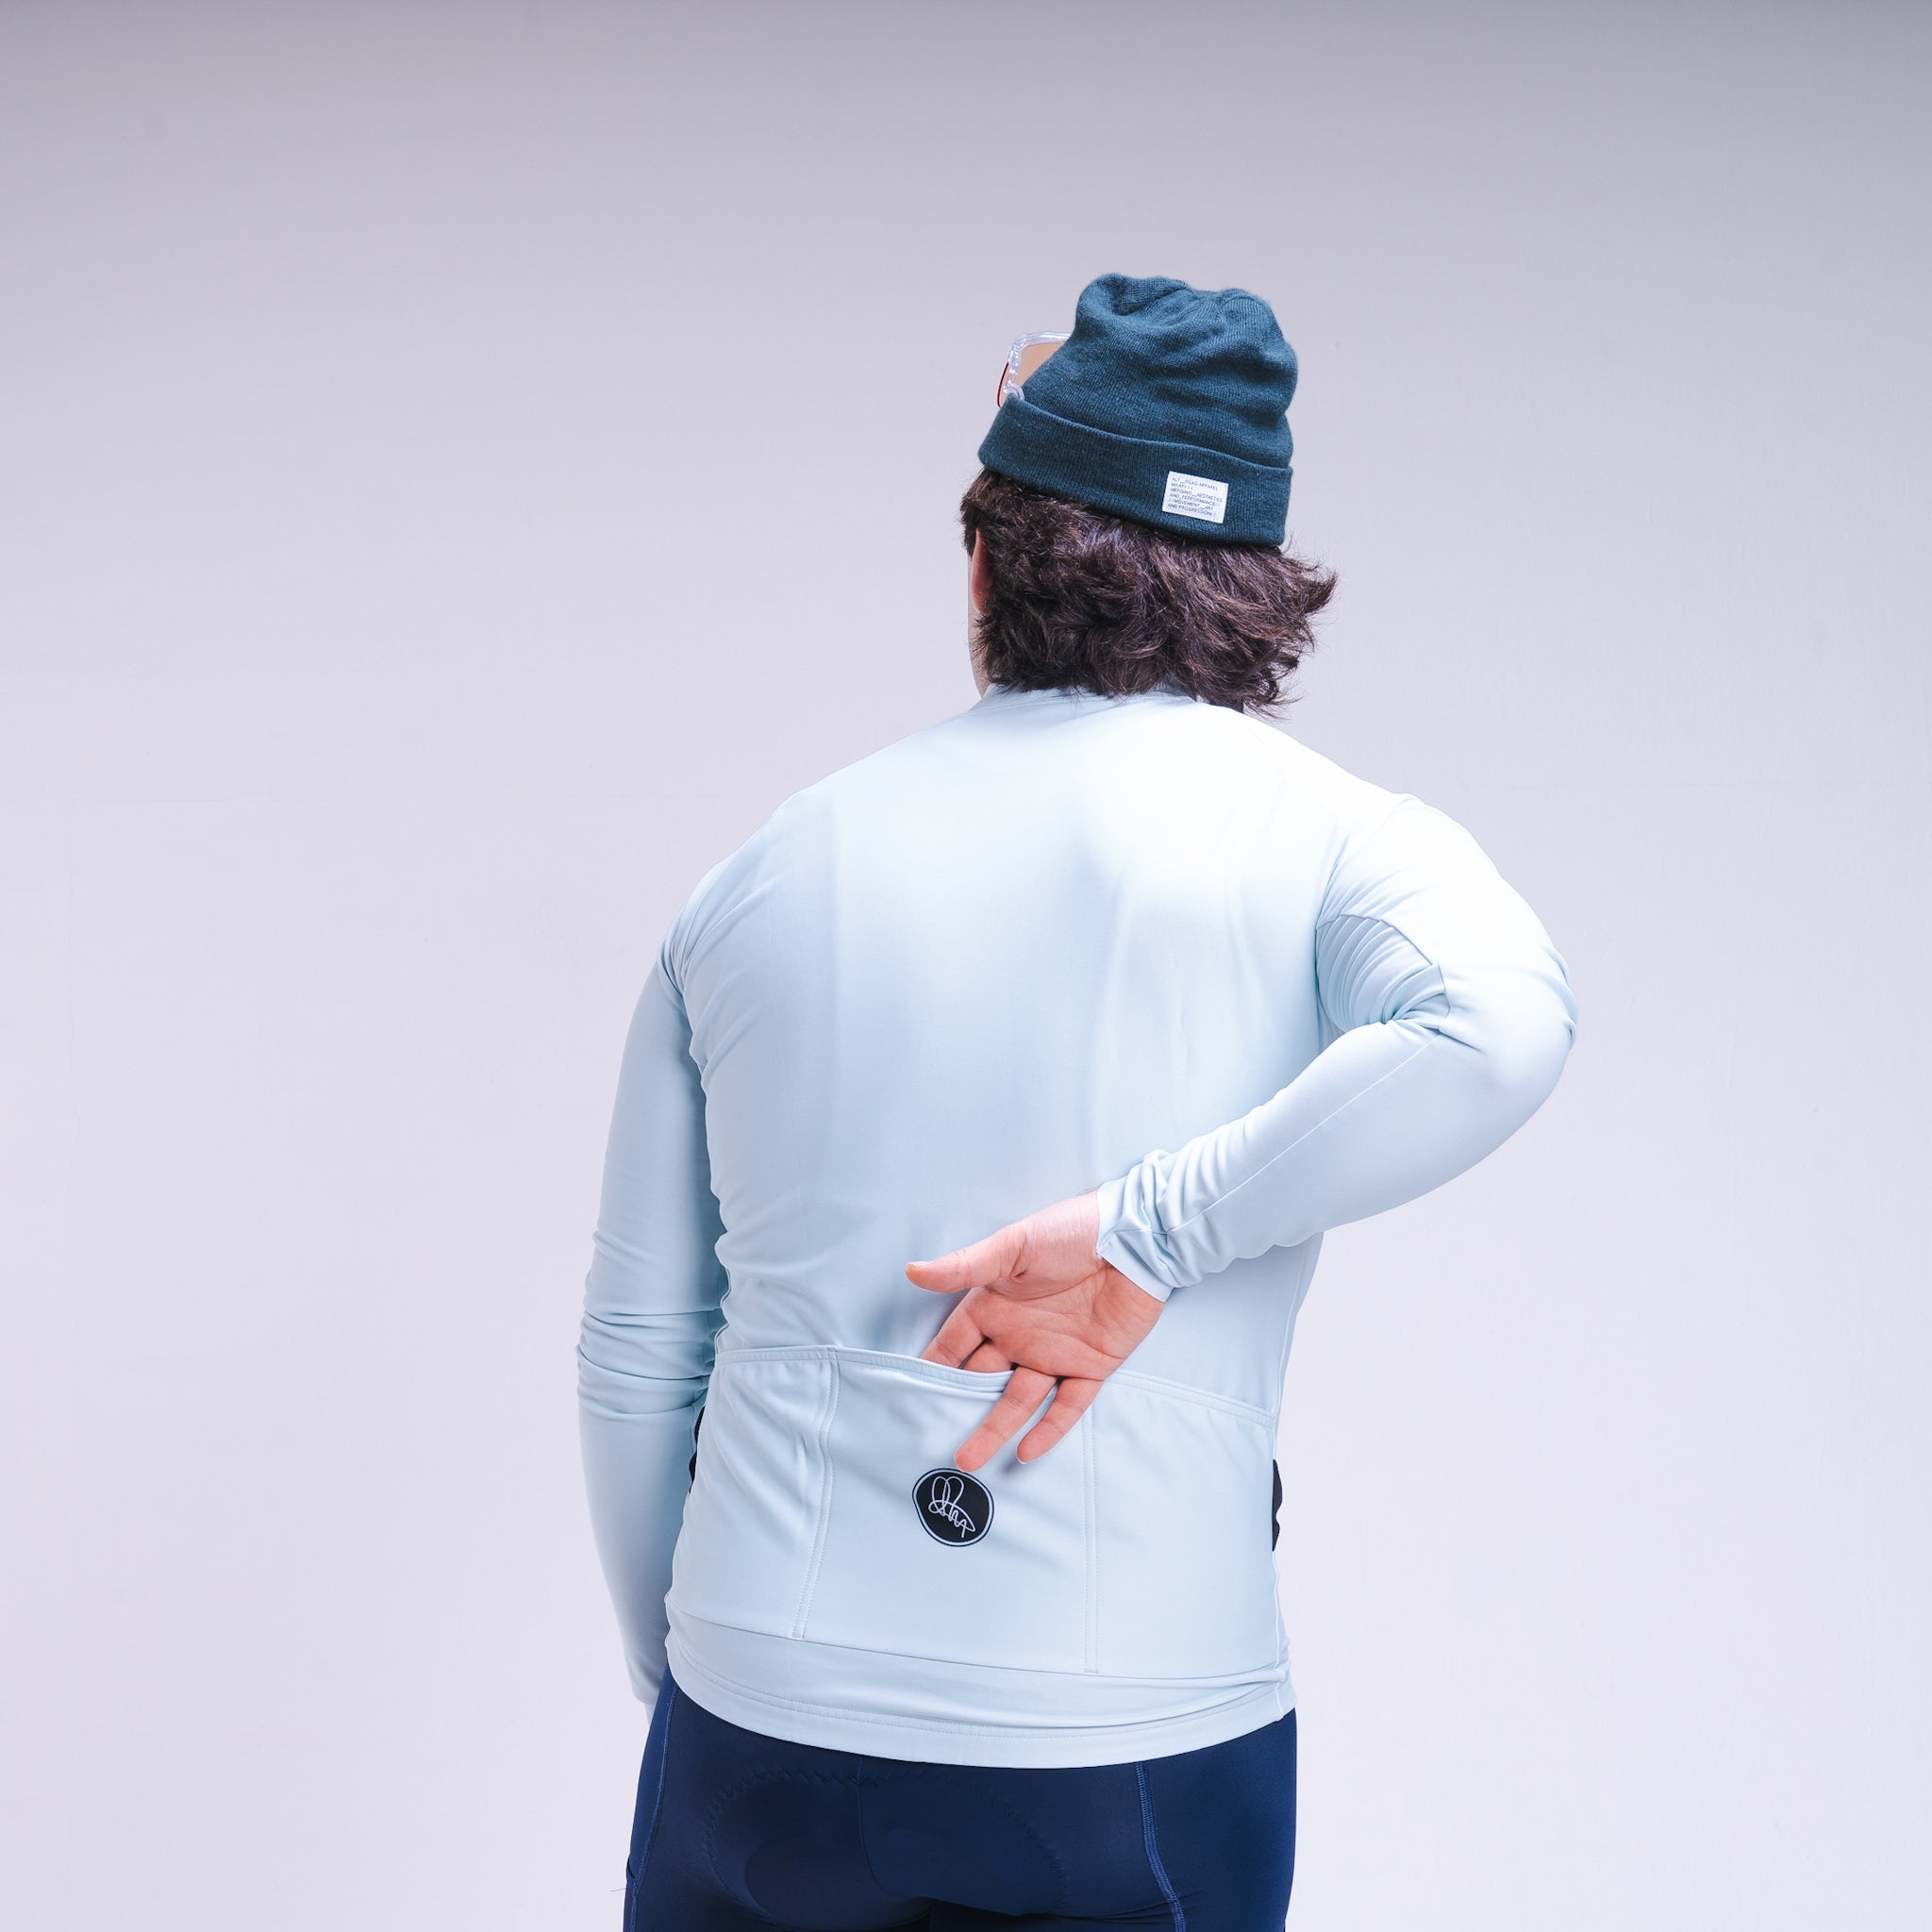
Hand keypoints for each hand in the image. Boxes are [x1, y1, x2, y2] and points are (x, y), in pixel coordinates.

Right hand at [906, 1191, 1162, 1470]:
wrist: (1135, 1237)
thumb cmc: (1070, 1231)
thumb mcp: (1013, 1246)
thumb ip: (965, 1266)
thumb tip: (912, 1272)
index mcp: (995, 1306)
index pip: (955, 1345)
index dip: (933, 1369)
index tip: (907, 1398)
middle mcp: (1020, 1335)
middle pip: (981, 1381)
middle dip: (957, 1409)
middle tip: (930, 1442)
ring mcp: (1055, 1354)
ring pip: (1019, 1401)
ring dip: (995, 1430)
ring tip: (969, 1461)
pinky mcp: (1092, 1367)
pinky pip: (1067, 1405)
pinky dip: (1049, 1430)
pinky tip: (1026, 1453)